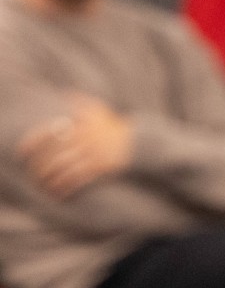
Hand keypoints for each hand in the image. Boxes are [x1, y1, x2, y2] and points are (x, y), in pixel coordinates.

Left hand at [16, 94, 135, 198]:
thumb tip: (65, 94)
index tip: (22, 152)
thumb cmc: (114, 128)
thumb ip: (82, 102)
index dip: (33, 142)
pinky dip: (67, 187)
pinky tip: (60, 193)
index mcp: (82, 124)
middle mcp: (87, 138)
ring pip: (66, 169)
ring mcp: (96, 153)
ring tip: (45, 185)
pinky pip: (80, 179)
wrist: (140, 143)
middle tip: (35, 175)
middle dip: (42, 167)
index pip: (50, 131)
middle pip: (55, 154)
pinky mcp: (104, 167)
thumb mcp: (100, 111)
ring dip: (53, 180)